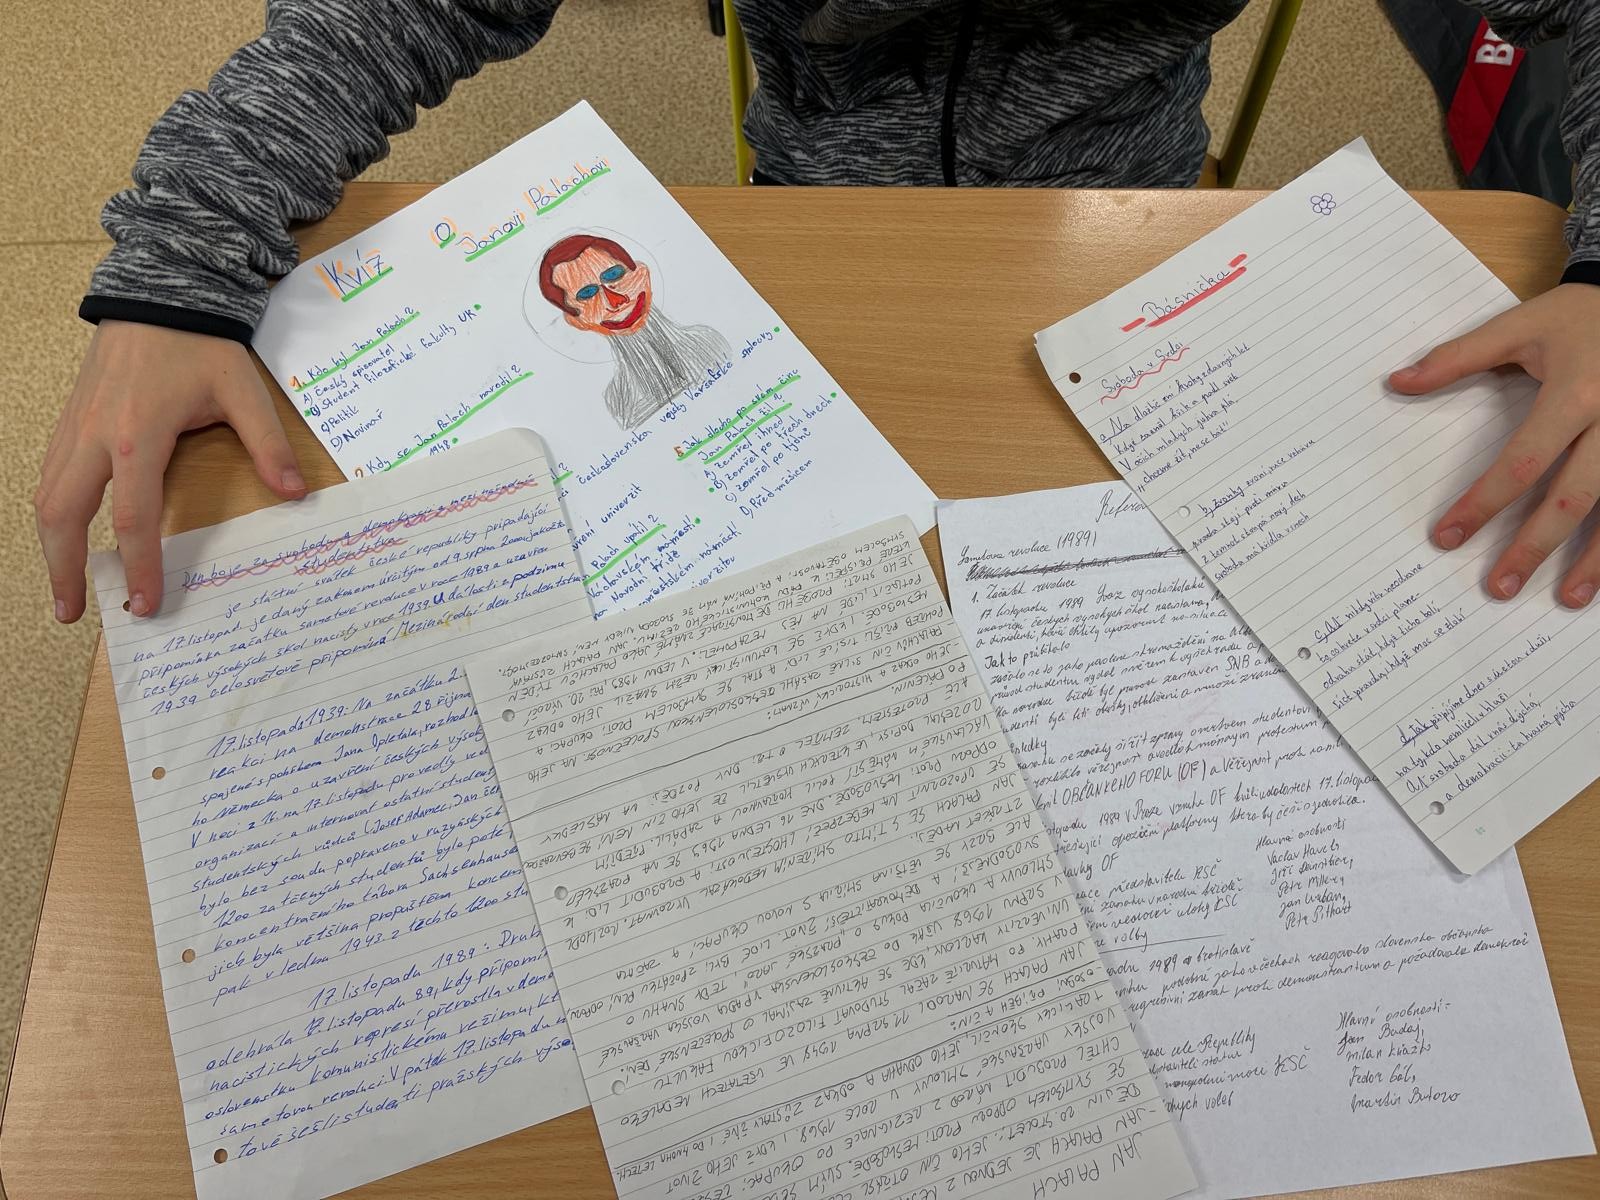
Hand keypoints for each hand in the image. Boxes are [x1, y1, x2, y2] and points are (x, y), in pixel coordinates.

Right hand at [35, 320, 305, 622]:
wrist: (157, 293)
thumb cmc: (199, 343)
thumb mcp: (243, 391)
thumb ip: (269, 445)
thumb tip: (295, 493)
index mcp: (137, 435)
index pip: (132, 517)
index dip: (140, 566)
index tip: (147, 603)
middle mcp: (94, 436)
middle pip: (63, 515)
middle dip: (65, 568)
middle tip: (75, 613)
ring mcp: (74, 427)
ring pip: (46, 496)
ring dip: (51, 545)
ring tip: (65, 588)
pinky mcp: (69, 420)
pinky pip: (48, 474)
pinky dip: (52, 511)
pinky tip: (63, 535)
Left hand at [1389, 282, 1599, 607]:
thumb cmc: (1581, 317)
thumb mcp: (1521, 325)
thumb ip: (1459, 357)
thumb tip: (1397, 382)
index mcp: (1575, 394)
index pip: (1522, 461)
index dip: (1483, 503)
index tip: (1447, 537)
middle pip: (1572, 497)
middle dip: (1534, 547)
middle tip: (1498, 588)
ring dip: (1595, 560)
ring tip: (1565, 599)